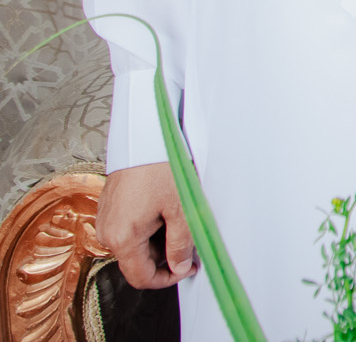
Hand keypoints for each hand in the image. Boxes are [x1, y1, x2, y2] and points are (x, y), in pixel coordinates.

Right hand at [98, 162, 194, 288]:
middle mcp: (106, 232)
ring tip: (178, 216)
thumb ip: (181, 244)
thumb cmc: (162, 168)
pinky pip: (128, 229)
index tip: (188, 268)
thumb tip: (181, 267)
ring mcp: (105, 220)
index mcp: (121, 238)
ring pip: (134, 245)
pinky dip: (148, 226)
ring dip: (158, 240)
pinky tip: (164, 208)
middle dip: (165, 256)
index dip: (167, 279)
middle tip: (189, 238)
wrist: (145, 137)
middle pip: (137, 262)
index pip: (141, 278)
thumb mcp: (180, 208)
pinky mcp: (109, 208)